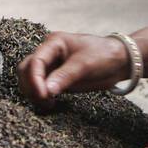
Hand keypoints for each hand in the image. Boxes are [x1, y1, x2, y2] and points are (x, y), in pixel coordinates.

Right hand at [16, 31, 132, 110]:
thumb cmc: (104, 55)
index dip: (35, 79)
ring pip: (31, 80)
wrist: (120, 61)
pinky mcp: (56, 79)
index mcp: (54, 43)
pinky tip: (50, 104)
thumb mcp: (84, 64)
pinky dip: (41, 97)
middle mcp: (49, 53)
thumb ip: (65, 76)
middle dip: (31, 86)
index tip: (43, 94)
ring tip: (48, 104)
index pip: (35, 61)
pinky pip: (41, 88)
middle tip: (44, 101)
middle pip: (27, 70)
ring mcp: (52, 66)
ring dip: (34, 93)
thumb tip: (46, 91)